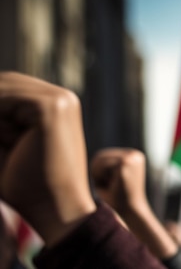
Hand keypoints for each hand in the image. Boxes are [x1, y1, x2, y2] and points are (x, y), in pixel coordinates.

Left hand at [0, 72, 94, 244]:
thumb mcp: (4, 145)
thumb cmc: (27, 187)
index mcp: (57, 104)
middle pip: (6, 82)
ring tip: (3, 143)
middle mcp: (63, 97)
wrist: (56, 210)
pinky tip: (3, 141)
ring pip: (3, 89)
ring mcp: (61, 100)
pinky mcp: (53, 107)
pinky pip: (6, 99)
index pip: (8, 86)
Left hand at [90, 148, 148, 215]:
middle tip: (105, 188)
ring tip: (108, 187)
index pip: (105, 155)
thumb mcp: (110, 179)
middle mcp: (135, 154)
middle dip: (97, 172)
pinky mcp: (126, 162)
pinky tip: (111, 186)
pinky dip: (100, 176)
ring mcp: (131, 157)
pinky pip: (101, 164)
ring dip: (98, 175)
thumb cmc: (117, 199)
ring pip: (100, 159)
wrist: (130, 212)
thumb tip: (78, 156)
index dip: (98, 172)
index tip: (107, 186)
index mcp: (133, 157)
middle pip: (101, 155)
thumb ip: (103, 166)